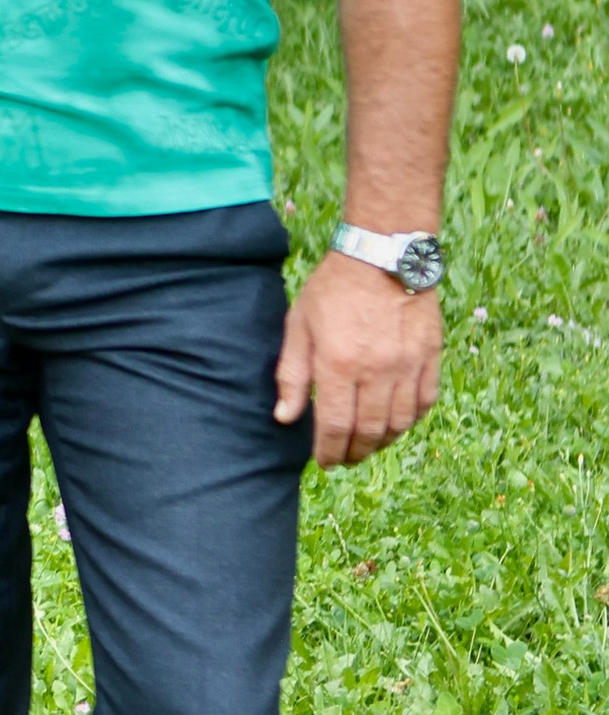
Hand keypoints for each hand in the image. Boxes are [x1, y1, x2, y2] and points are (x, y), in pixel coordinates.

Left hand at [275, 253, 441, 467]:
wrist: (382, 253)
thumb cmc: (333, 288)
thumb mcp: (299, 325)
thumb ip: (291, 374)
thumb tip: (285, 418)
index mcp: (338, 364)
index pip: (335, 427)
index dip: (329, 452)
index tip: (324, 462)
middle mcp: (376, 370)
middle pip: (369, 432)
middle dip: (354, 453)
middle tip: (345, 459)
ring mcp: (407, 365)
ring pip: (399, 423)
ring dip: (382, 442)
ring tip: (368, 445)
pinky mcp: (430, 356)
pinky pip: (424, 402)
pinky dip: (410, 420)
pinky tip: (396, 422)